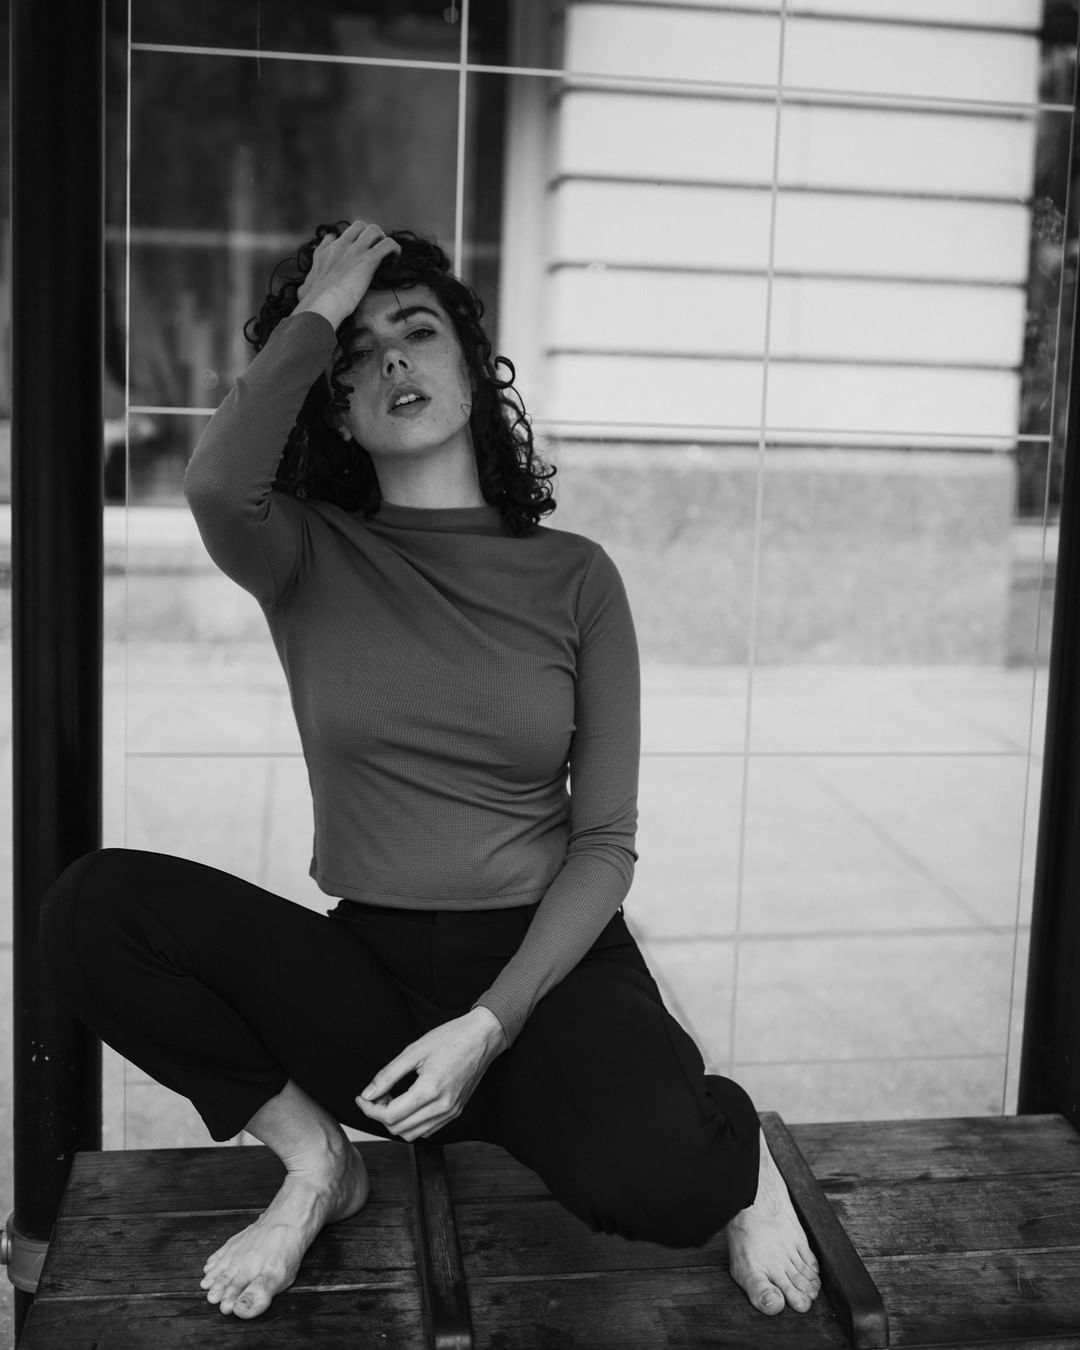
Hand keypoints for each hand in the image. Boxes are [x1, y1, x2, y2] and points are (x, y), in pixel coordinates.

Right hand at [293, 220, 400, 329]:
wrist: (322, 303)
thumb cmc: (312, 301)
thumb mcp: (303, 291)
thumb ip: (305, 288)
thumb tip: (300, 292)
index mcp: (324, 254)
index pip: (333, 238)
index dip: (345, 242)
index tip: (352, 252)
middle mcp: (339, 247)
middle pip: (358, 226)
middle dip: (369, 235)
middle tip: (375, 252)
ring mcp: (354, 251)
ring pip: (374, 229)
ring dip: (383, 239)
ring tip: (387, 255)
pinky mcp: (368, 260)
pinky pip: (387, 244)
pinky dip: (394, 249)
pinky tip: (395, 259)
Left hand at [357, 1007, 506, 1141]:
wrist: (483, 1037)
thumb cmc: (451, 1038)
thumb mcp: (414, 1051)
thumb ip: (388, 1075)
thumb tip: (368, 1093)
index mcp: (430, 1090)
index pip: (390, 1115)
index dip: (369, 1109)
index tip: (362, 1097)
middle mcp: (442, 1107)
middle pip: (398, 1128)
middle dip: (380, 1115)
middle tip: (376, 1095)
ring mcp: (451, 1112)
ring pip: (412, 1134)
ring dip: (395, 1121)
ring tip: (391, 1099)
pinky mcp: (455, 1112)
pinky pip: (427, 1130)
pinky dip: (411, 1123)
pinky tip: (408, 1103)